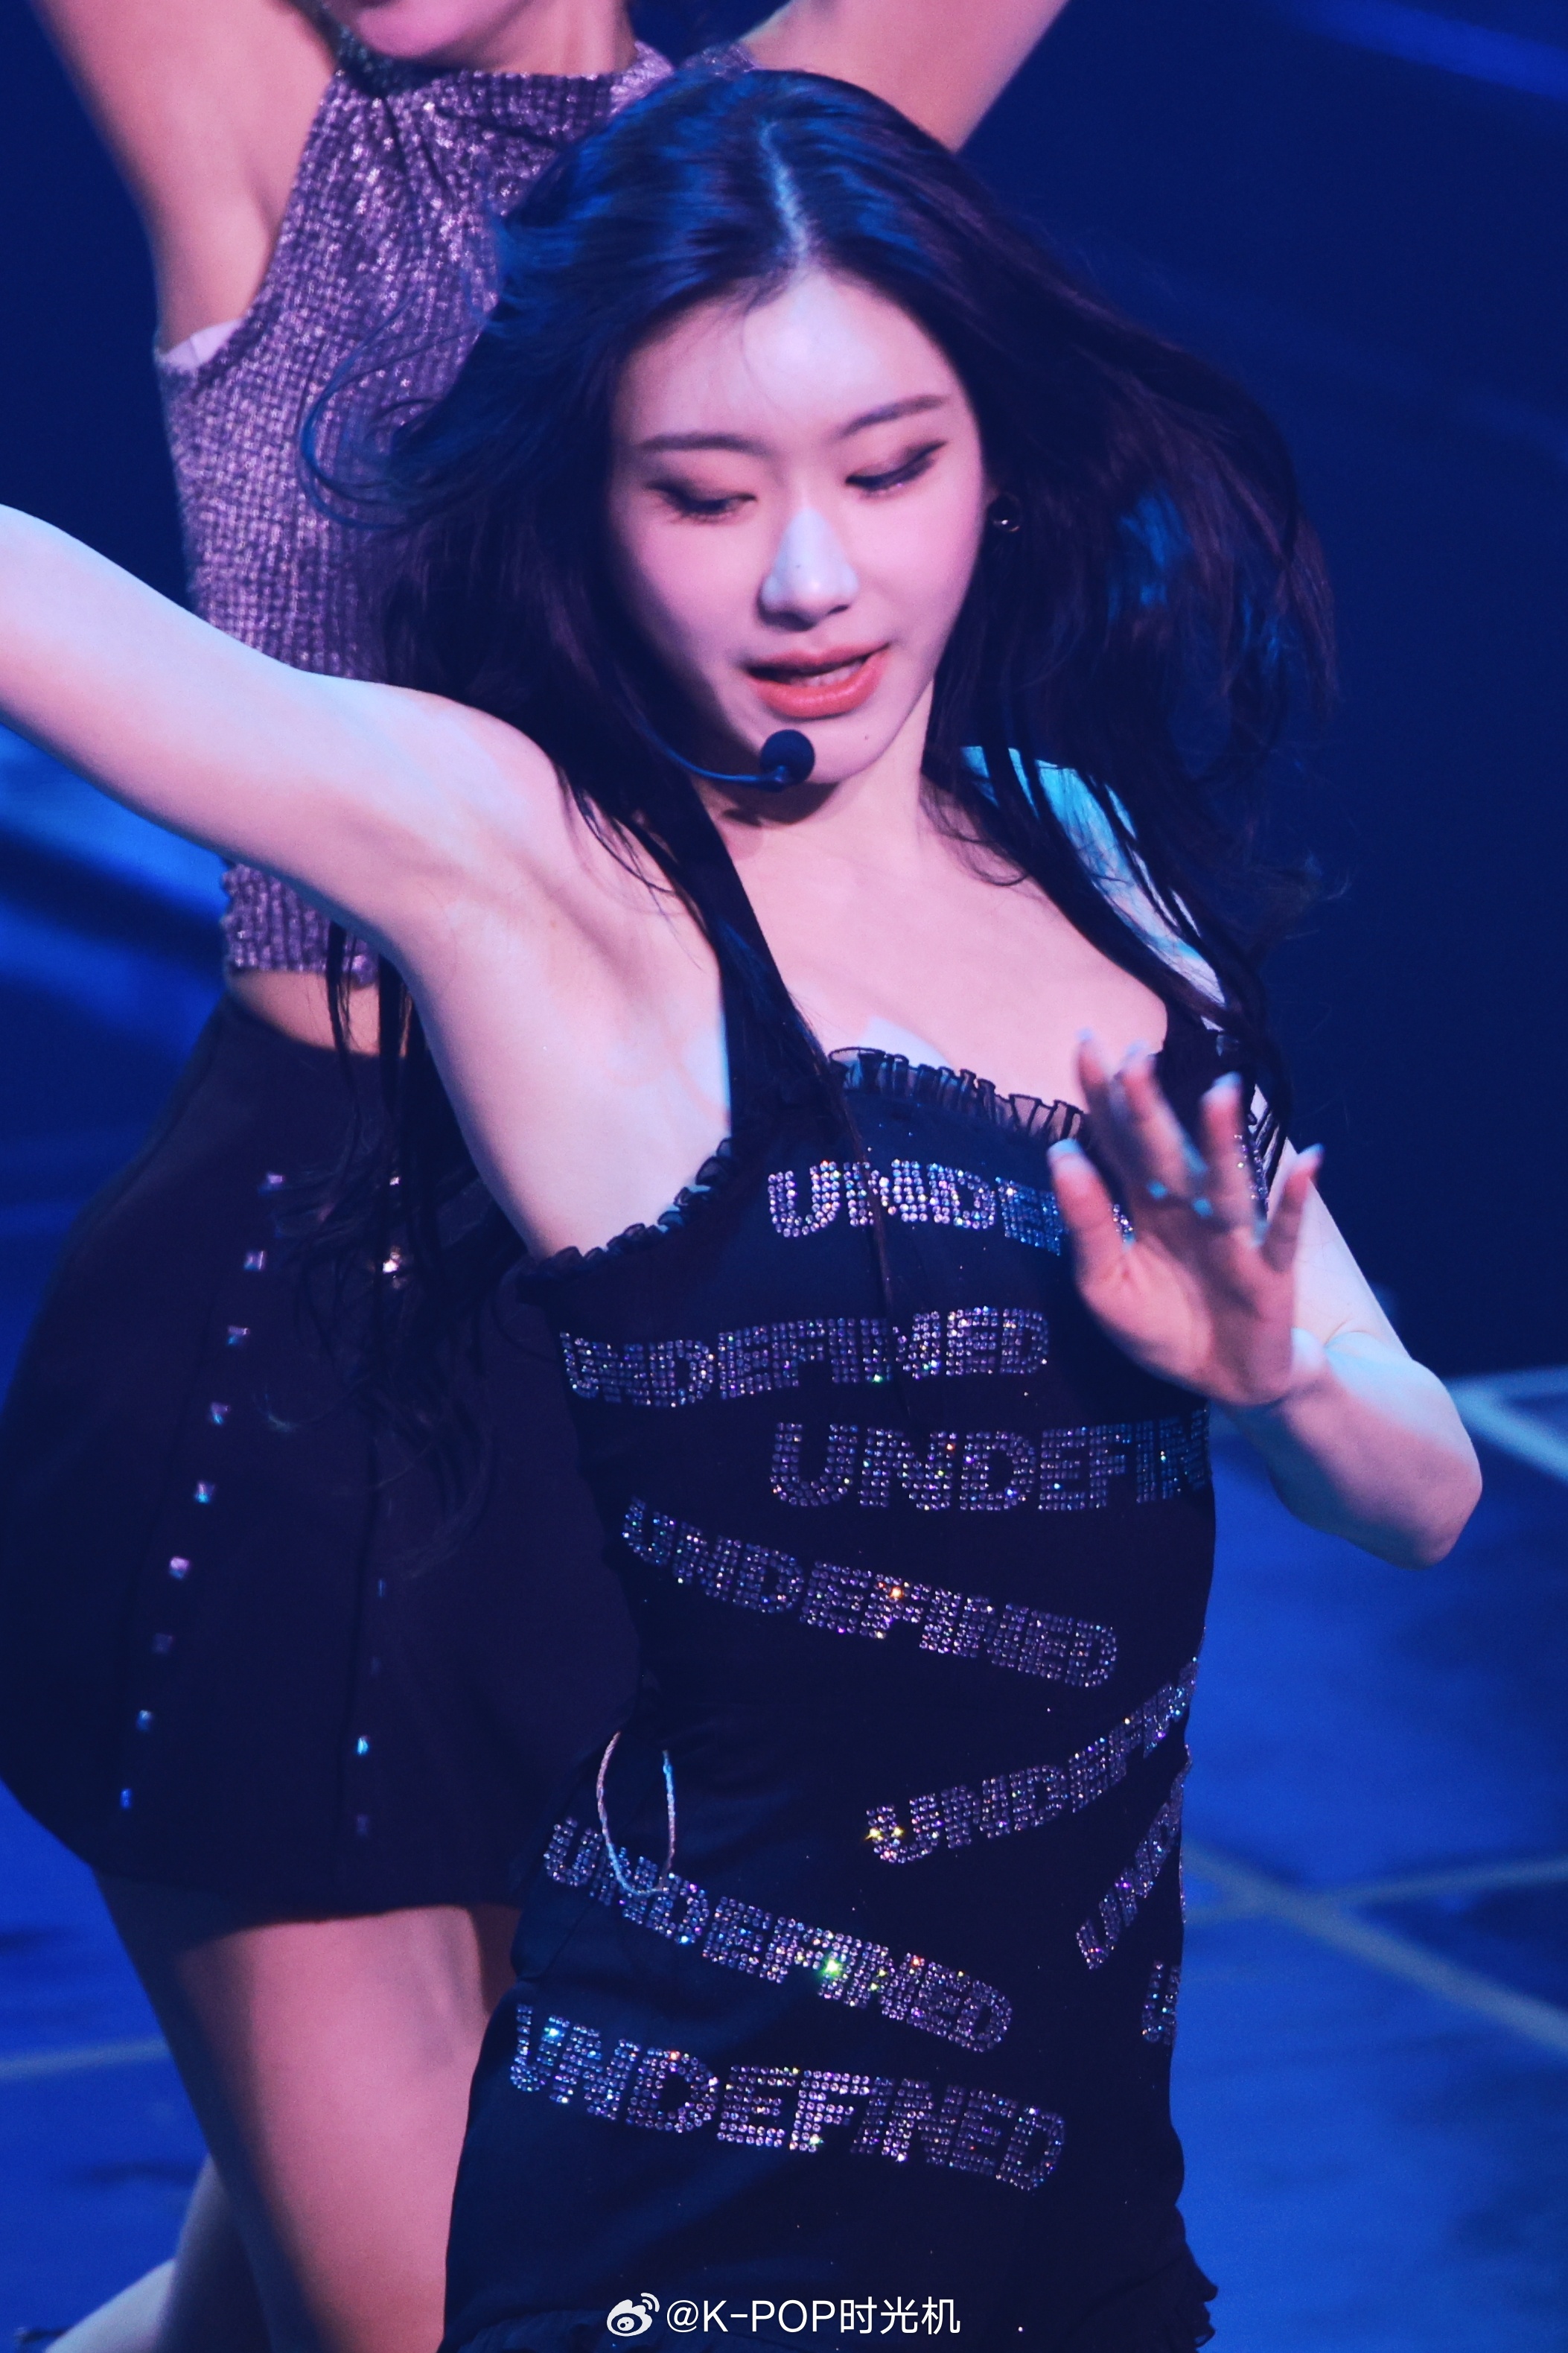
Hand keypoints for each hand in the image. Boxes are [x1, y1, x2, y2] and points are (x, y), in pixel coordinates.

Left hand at [1047, 1036, 1321, 1409]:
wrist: (1223, 1381)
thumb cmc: (1164, 1327)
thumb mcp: (1105, 1285)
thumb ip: (1085, 1224)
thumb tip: (1061, 1153)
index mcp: (1145, 1205)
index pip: (1120, 1141)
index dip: (1104, 1097)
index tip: (1086, 1044)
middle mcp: (1189, 1208)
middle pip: (1164, 1151)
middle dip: (1149, 1107)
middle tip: (1133, 1056)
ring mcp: (1232, 1236)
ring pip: (1226, 1182)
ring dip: (1224, 1140)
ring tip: (1221, 1093)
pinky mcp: (1269, 1272)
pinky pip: (1282, 1232)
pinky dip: (1293, 1201)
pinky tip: (1306, 1163)